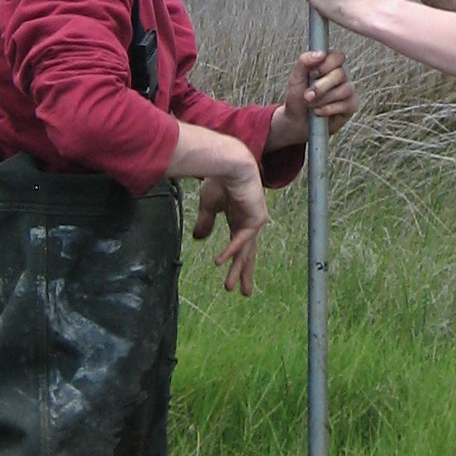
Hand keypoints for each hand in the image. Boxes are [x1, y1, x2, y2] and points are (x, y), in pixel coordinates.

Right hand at [191, 160, 268, 296]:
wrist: (227, 162)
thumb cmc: (218, 179)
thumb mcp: (208, 205)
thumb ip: (205, 222)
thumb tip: (199, 239)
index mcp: (239, 218)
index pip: (239, 245)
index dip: (235, 261)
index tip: (233, 277)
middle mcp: (249, 222)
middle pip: (247, 253)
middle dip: (243, 272)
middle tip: (243, 292)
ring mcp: (254, 220)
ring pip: (245, 251)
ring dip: (237, 269)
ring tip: (232, 288)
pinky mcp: (256, 218)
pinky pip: (240, 240)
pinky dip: (230, 251)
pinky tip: (219, 262)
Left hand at [269, 46, 358, 147]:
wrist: (296, 121)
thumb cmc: (297, 97)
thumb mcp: (295, 78)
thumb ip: (304, 61)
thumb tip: (320, 54)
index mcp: (329, 65)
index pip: (338, 56)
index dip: (326, 64)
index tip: (312, 74)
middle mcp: (341, 76)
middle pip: (341, 74)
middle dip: (321, 87)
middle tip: (307, 96)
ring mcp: (347, 91)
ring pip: (345, 90)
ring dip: (323, 99)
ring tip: (311, 105)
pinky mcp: (351, 106)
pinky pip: (348, 104)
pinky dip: (330, 109)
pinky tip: (319, 112)